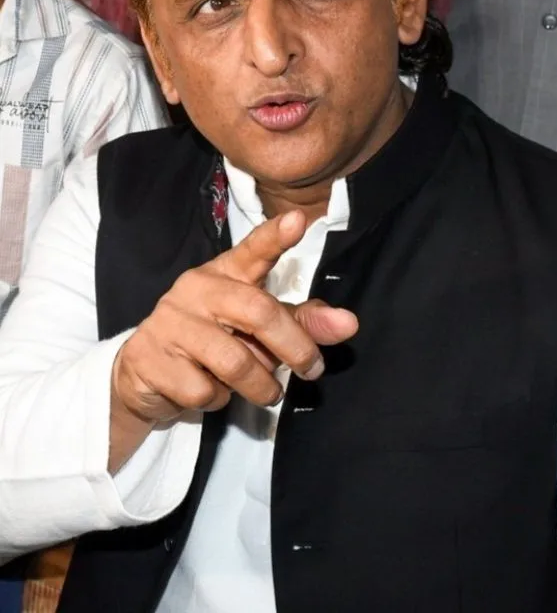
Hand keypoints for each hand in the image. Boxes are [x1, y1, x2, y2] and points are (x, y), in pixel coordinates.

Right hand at [111, 211, 357, 436]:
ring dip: (260, 385)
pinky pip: (203, 390)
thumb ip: (302, 322)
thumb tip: (349, 324)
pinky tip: (211, 391)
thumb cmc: (214, 340)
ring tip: (267, 391)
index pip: (252, 251)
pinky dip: (218, 400)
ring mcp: (169, 323)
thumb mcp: (258, 327)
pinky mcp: (147, 359)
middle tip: (312, 370)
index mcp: (225, 274)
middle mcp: (195, 289)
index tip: (298, 220)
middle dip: (294, 347)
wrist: (143, 373)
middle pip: (259, 313)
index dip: (274, 237)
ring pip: (234, 361)